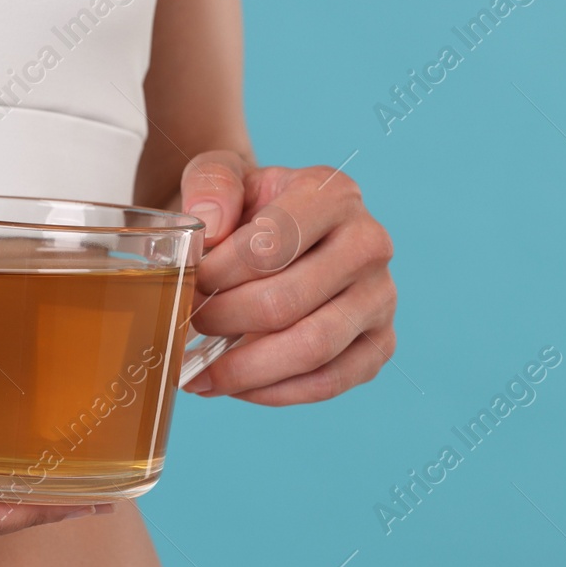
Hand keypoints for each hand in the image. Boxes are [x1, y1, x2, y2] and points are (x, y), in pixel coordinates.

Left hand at [179, 151, 396, 404]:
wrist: (273, 236)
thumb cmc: (245, 209)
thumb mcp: (220, 174)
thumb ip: (210, 182)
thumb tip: (208, 222)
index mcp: (333, 194)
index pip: (271, 244)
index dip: (217, 275)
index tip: (185, 287)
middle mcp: (369, 244)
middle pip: (284, 303)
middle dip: (222, 322)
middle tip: (186, 328)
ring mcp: (380, 298)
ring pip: (310, 348)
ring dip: (242, 368)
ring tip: (199, 372)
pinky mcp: (378, 345)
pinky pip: (327, 382)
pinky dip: (272, 392)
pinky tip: (234, 386)